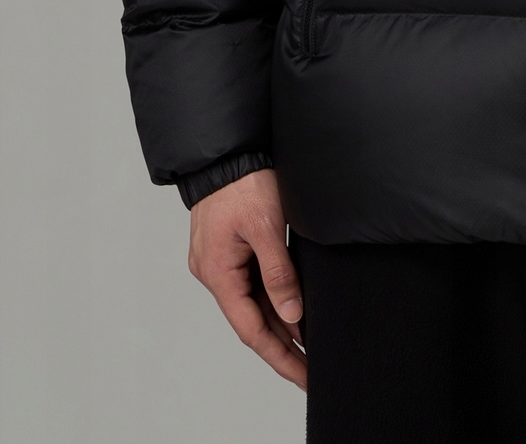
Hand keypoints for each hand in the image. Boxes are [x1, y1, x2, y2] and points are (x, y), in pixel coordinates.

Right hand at [187, 168, 306, 386]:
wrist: (228, 150)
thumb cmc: (244, 182)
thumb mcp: (267, 227)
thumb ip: (279, 273)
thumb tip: (293, 315)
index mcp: (218, 272)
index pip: (251, 330)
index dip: (279, 356)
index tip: (303, 374)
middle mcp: (214, 272)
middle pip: (252, 321)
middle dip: (282, 347)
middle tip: (311, 370)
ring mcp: (220, 261)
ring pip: (253, 303)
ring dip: (279, 324)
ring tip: (308, 347)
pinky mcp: (229, 249)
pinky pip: (252, 283)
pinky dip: (272, 299)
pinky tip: (292, 311)